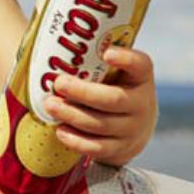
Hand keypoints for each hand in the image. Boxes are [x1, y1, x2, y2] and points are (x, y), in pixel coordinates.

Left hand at [41, 46, 157, 167]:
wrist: (135, 128)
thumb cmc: (115, 90)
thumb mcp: (116, 73)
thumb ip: (97, 61)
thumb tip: (58, 44)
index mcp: (141, 78)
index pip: (140, 65)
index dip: (126, 59)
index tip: (106, 53)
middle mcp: (142, 104)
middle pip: (113, 99)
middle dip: (83, 92)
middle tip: (58, 83)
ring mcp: (132, 129)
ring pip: (101, 124)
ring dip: (73, 115)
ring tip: (50, 105)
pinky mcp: (120, 149)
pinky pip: (98, 148)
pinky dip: (77, 141)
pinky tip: (60, 130)